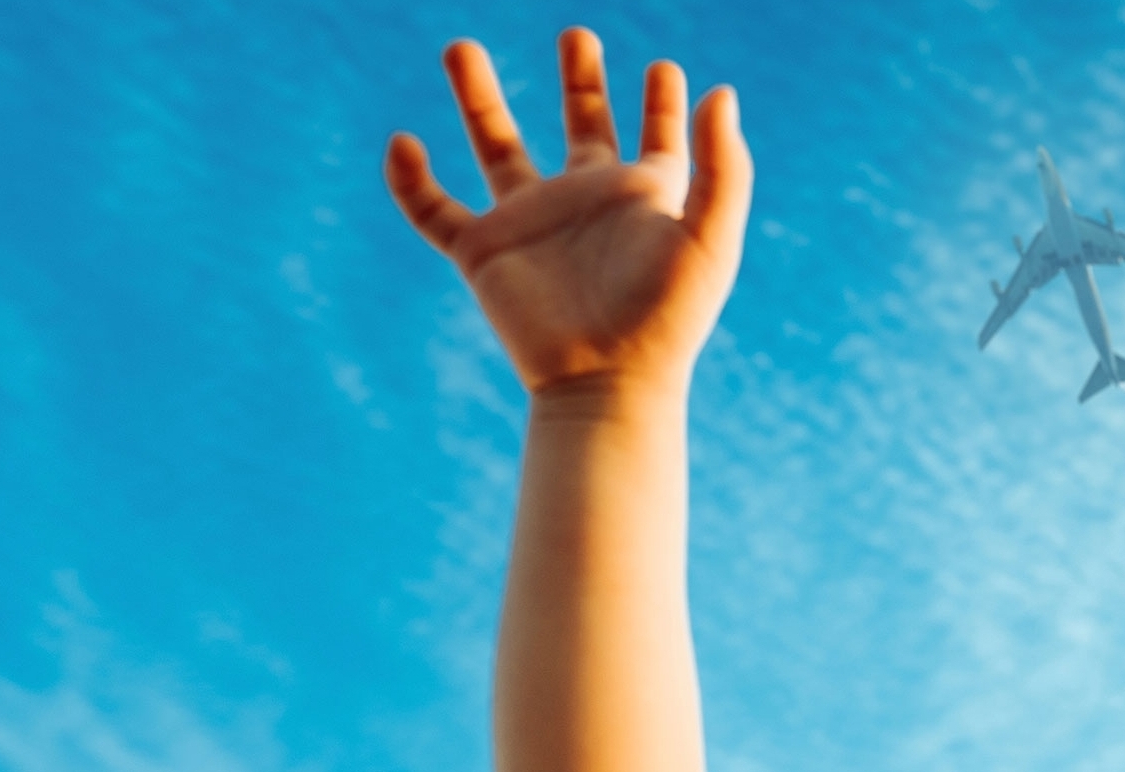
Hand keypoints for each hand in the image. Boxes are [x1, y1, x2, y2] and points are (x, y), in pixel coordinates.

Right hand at [384, 29, 752, 392]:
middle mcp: (586, 203)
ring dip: (477, 98)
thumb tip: (720, 91)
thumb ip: (721, 164)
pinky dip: (409, 179)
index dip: (661, 104)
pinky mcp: (484, 254)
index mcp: (644, 197)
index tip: (665, 69)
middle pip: (580, 125)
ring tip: (460, 47)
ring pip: (496, 147)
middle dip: (580, 81)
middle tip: (578, 36)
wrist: (609, 382)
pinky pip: (432, 210)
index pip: (657, 138)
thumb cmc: (668, 318)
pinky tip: (403, 142)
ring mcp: (532, 224)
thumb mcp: (709, 236)